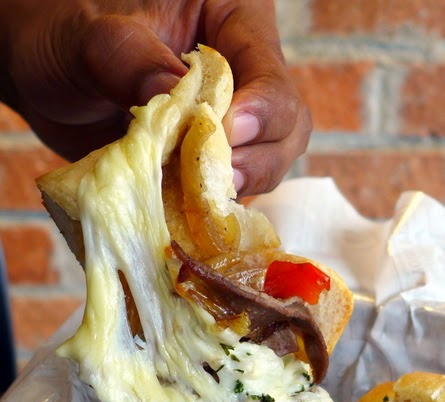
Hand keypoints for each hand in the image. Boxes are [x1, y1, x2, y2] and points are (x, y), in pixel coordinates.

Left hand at [0, 0, 310, 195]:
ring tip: (198, 201)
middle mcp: (243, 77)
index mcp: (232, 23)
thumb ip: (132, 60)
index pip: (271, 75)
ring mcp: (228, 126)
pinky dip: (209, 210)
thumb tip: (177, 104)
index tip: (229, 134)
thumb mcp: (92, 33)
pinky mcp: (205, 163)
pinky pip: (225, 192)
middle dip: (258, 160)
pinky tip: (188, 218)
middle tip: (220, 180)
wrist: (41, 71)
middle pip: (286, 130)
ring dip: (233, 190)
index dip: (262, 111)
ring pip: (263, 166)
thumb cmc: (64, 28)